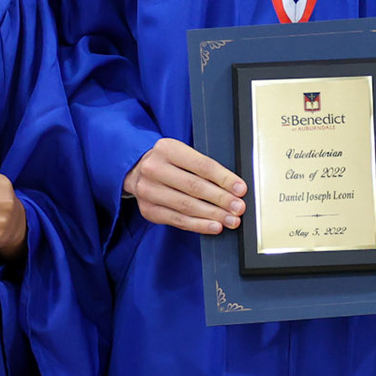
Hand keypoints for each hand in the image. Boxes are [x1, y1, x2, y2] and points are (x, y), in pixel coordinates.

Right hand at [122, 137, 245, 234]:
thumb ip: (203, 167)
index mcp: (167, 149)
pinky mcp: (148, 210)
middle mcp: (154, 168)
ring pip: (187, 206)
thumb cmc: (168, 162)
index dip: (224, 179)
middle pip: (195, 187)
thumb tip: (234, 187)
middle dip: (221, 199)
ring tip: (231, 220)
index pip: (202, 165)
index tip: (241, 189)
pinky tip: (214, 227)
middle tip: (239, 208)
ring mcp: (148, 191)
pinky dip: (199, 225)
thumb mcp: (182, 153)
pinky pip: (178, 220)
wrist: (135, 170)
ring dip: (213, 215)